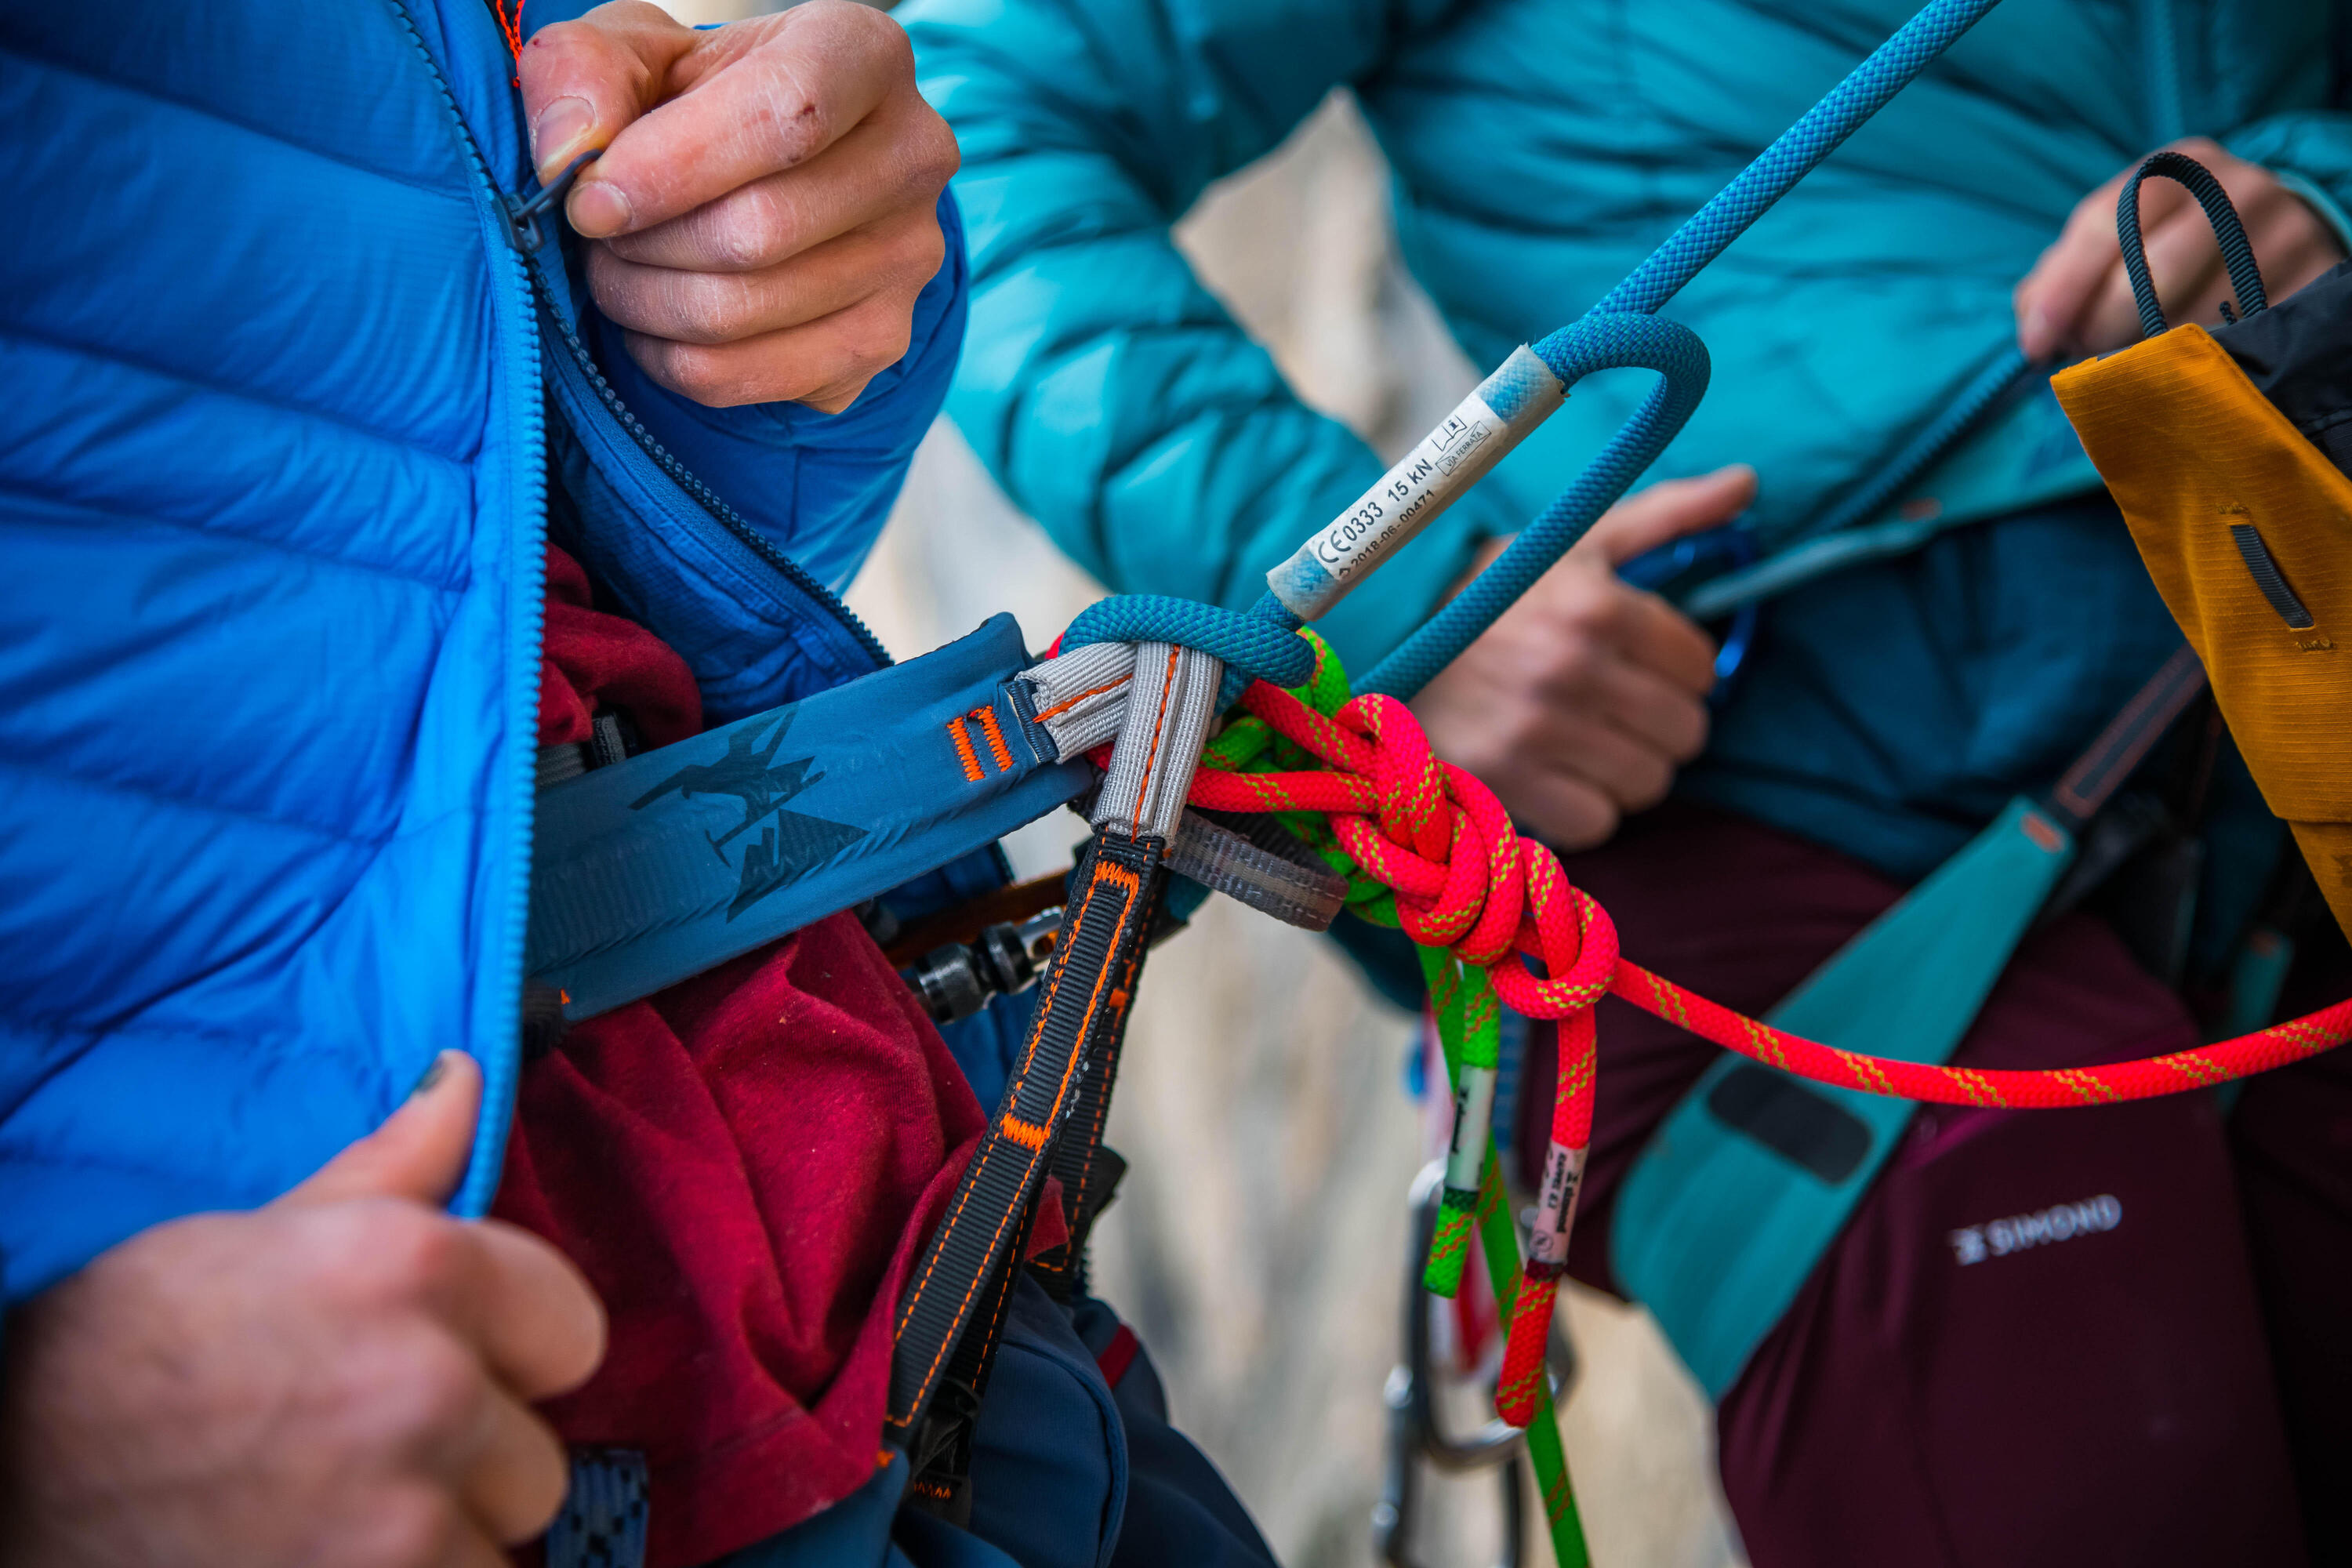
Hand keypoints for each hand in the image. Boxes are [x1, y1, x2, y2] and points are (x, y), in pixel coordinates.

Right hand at [0, 1054, 604, 1567]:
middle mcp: (427, 1383)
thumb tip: (464, 1076)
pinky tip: (321, 1561)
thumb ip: (392, 1170)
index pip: (572, 1328)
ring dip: (436, 1540)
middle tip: (365, 1455)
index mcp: (414, 1267)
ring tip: (332, 1515)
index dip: (516, 1357)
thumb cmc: (117, 1357)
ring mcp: (407, 1510)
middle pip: (539, 1455)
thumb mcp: (255, 1236)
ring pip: (498, 1543)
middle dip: (470, 1463)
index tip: (458, 1372)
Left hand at [520, 0, 959, 410]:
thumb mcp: (631, 52)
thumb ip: (582, 72)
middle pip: (759, 231)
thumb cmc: (696, 101)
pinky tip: (659, 321)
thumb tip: (571, 155)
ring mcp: (909, 259)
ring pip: (745, 313)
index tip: (592, 198)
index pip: (786, 115)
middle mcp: (912, 157)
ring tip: (623, 268)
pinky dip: (674, 361)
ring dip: (646, 303)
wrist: (765, 173)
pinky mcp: (883, 341)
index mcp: (864, 55)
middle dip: (645, 244)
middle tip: (599, 232)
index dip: (672, 167)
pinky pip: (751, 380)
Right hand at [1410, 466, 1753, 850]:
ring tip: (1581, 743)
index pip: (1700, 668)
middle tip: (1610, 709)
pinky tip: (1550, 776)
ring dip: (1622, 771)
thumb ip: (1665, 516)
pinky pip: (1595, 824)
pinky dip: (1580, 810)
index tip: (1634, 664)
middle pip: (1685, 734)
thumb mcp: (1573, 545)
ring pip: (1647, 784)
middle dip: (1656, 725)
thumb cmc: (1493, 597)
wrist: (1380, 645)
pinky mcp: (1502, 781)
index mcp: (1595, 603)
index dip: (1674, 670)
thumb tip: (1748, 483)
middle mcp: (1569, 665)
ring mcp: (1534, 728)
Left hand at [2015, 137, 2344, 358]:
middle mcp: (2234, 189)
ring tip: (2130, 360)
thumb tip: (2035, 328)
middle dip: (2103, 327)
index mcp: (2175, 167)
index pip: (2106, 223)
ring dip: (2146, 353)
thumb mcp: (2120, 234)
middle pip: (2151, 272)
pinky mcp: (2313, 275)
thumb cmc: (2173, 237)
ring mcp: (2281, 230)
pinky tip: (2181, 366)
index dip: (2063, 290)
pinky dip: (2198, 362)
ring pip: (2195, 314)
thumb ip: (2063, 274)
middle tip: (2087, 355)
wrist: (2280, 228)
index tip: (2037, 343)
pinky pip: (2240, 338)